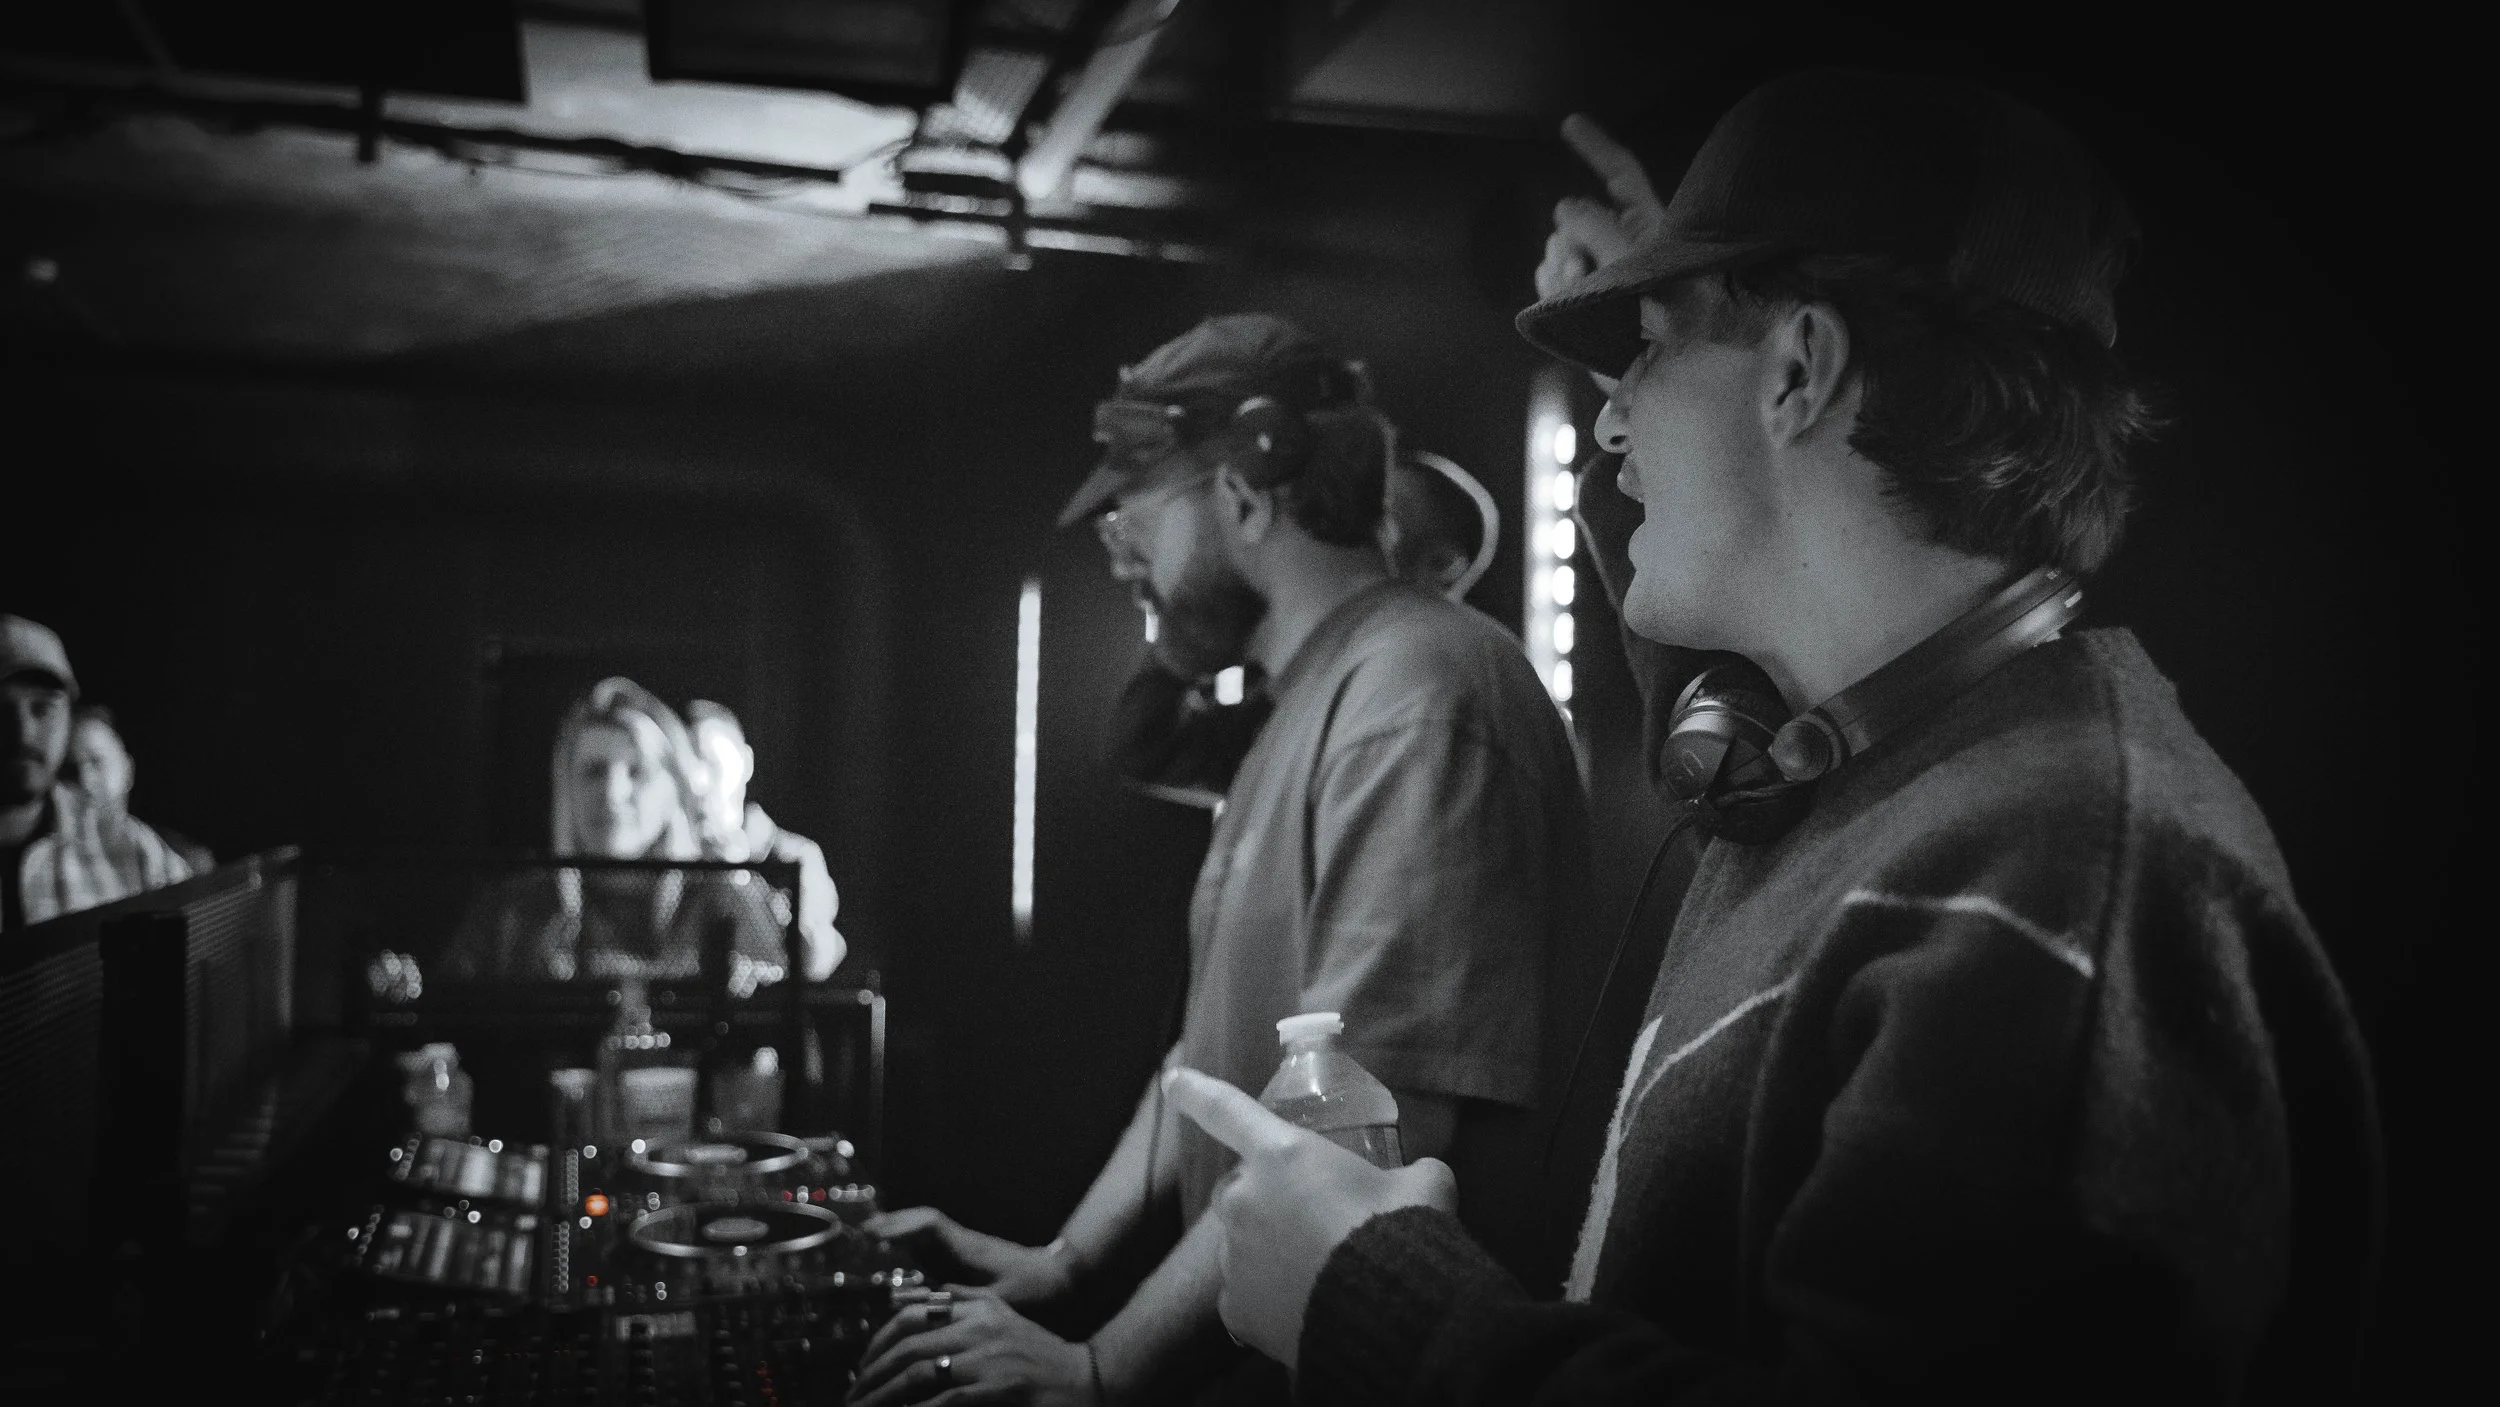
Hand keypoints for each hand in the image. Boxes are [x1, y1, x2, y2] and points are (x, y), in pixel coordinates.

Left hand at [846, 1291, 1096, 1406]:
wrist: (1086, 1380)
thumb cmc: (1039, 1357)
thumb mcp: (1001, 1320)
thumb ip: (961, 1306)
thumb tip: (910, 1305)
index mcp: (978, 1306)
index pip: (912, 1314)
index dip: (878, 1341)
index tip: (862, 1367)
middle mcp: (981, 1325)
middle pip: (908, 1345)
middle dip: (872, 1375)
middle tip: (854, 1397)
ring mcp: (990, 1356)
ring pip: (919, 1373)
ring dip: (884, 1397)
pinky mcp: (999, 1386)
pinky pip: (944, 1400)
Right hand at [862, 1208, 1078, 1307]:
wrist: (1061, 1282)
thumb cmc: (1038, 1289)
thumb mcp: (1003, 1299)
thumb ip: (968, 1299)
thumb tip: (931, 1299)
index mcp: (968, 1248)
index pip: (930, 1225)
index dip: (902, 1226)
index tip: (875, 1234)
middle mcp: (960, 1244)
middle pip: (920, 1223)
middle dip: (890, 1225)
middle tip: (859, 1234)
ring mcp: (960, 1251)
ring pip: (923, 1234)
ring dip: (896, 1235)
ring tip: (865, 1244)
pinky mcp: (962, 1263)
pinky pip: (929, 1249)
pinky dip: (908, 1250)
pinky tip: (893, 1265)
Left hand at [1162, 1069, 1456, 1372]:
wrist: (1391, 1313)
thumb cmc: (1400, 1232)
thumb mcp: (1423, 1186)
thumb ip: (1413, 1173)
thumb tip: (1424, 1176)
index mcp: (1283, 1155)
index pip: (1228, 1110)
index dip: (1196, 1092)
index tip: (1173, 1080)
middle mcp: (1246, 1199)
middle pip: (1238, 1190)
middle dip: (1266, 1200)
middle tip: (1311, 1222)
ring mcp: (1235, 1256)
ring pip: (1242, 1245)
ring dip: (1270, 1251)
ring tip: (1318, 1272)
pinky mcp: (1236, 1307)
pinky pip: (1246, 1296)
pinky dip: (1268, 1299)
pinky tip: (1303, 1306)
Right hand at [1534, 113, 1668, 301]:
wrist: (1667, 373)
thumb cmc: (1674, 319)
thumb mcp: (1639, 267)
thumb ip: (1599, 231)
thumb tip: (1566, 206)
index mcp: (1647, 227)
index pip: (1621, 175)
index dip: (1597, 147)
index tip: (1570, 123)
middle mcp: (1621, 244)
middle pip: (1576, 216)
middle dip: (1569, 236)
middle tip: (1579, 266)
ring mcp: (1599, 272)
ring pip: (1557, 248)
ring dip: (1560, 267)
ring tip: (1580, 291)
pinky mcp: (1581, 301)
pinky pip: (1548, 278)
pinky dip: (1551, 286)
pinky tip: (1565, 299)